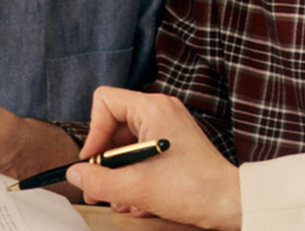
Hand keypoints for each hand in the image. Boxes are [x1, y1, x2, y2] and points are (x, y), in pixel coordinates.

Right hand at [68, 87, 241, 230]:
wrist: (229, 202)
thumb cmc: (192, 189)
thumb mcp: (135, 188)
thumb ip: (98, 179)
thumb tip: (76, 173)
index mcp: (153, 109)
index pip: (105, 102)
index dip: (93, 132)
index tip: (93, 162)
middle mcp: (161, 111)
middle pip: (113, 126)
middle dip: (105, 161)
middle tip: (99, 188)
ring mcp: (168, 127)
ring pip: (126, 145)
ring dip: (120, 175)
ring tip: (124, 200)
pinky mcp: (172, 144)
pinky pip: (142, 154)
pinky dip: (136, 177)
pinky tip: (141, 201)